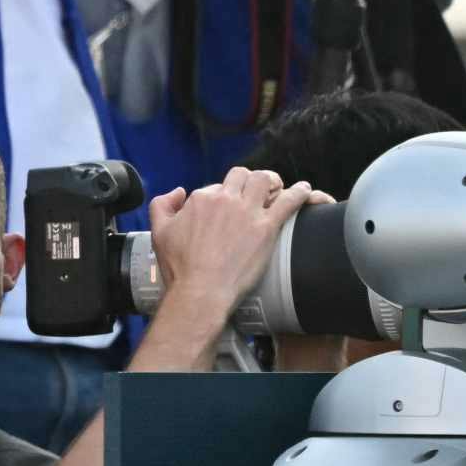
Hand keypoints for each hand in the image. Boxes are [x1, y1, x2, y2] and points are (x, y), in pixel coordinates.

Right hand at [147, 166, 318, 323]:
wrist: (201, 290)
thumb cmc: (180, 267)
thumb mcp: (159, 232)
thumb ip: (162, 205)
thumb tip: (179, 192)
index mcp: (200, 199)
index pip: (217, 186)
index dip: (224, 196)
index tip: (228, 208)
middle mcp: (224, 200)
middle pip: (243, 175)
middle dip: (250, 180)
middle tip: (257, 192)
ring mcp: (247, 212)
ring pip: (265, 180)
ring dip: (273, 182)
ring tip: (279, 188)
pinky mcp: (266, 227)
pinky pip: (289, 201)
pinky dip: (300, 193)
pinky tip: (306, 191)